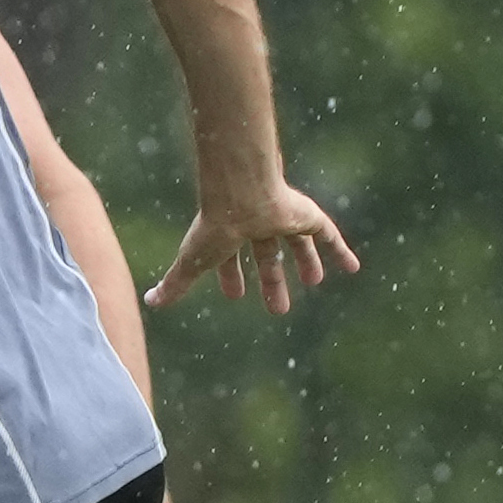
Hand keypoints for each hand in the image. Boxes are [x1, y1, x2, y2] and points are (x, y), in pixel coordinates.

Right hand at [145, 179, 359, 313]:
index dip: (232, 278)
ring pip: (297, 244)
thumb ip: (175, 283)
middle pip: (267, 257)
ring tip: (313, 283)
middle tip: (278, 307)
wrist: (241, 194)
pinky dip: (341, 252)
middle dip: (271, 281)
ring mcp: (283, 220)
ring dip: (305, 263)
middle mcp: (256, 226)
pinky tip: (353, 269)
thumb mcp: (193, 262)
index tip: (236, 295)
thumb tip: (149, 302)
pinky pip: (329, 235)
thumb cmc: (215, 228)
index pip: (229, 260)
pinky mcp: (307, 217)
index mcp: (229, 236)